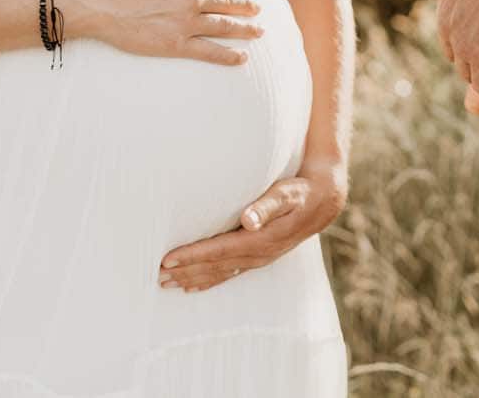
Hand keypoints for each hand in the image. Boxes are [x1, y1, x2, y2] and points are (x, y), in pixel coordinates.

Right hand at [65, 0, 262, 65]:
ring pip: (223, 26)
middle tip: (259, 10)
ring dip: (245, 29)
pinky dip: (228, 56)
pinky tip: (242, 57)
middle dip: (246, 7)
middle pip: (227, 3)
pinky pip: (209, 52)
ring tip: (259, 32)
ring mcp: (186, 23)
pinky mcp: (176, 44)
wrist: (99, 1)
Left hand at [158, 163, 347, 291]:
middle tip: (157, 276)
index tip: (168, 259)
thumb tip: (248, 220)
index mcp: (261, 240)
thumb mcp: (286, 194)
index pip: (219, 250)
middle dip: (186, 272)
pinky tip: (193, 286)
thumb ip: (266, 206)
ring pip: (220, 273)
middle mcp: (258, 254)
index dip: (193, 256)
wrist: (321, 203)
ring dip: (193, 279)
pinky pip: (229, 274)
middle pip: (215, 266)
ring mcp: (258, 259)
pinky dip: (209, 281)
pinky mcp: (258, 258)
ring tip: (166, 284)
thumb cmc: (300, 192)